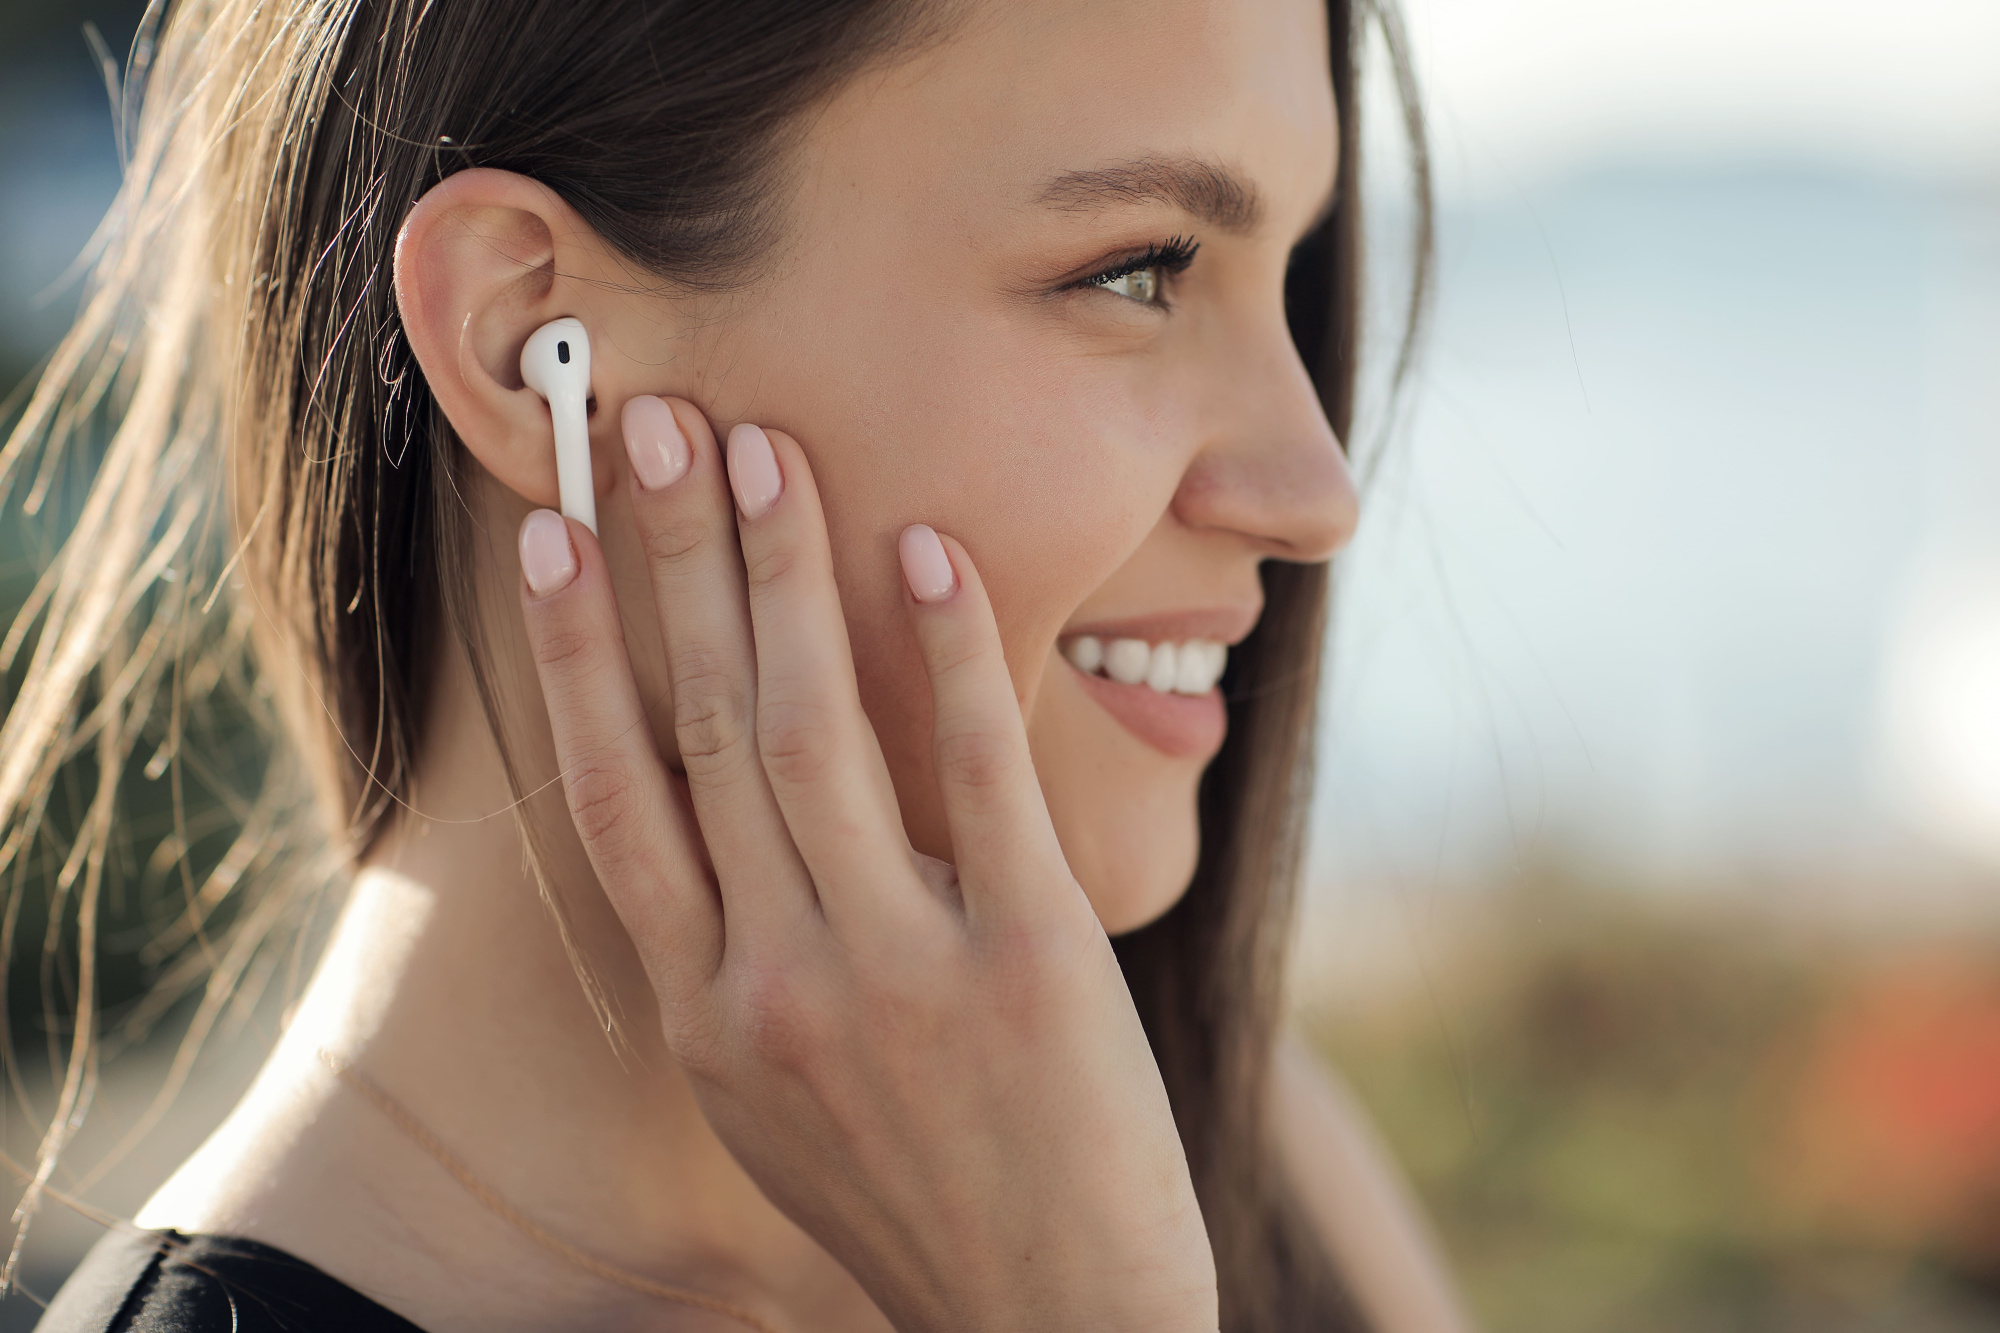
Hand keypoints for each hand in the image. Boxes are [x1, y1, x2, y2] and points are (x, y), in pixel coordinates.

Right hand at [515, 397, 1217, 1331]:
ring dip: (782, 578)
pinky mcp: (1026, 961)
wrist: (1053, 1321)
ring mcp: (897, 970)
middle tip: (648, 421)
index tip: (553, 534)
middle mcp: (775, 984)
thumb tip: (721, 834)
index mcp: (704, 1016)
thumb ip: (739, 969)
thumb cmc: (915, 1195)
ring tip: (764, 450)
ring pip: (811, 736)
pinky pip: (977, 779)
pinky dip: (949, 657)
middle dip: (670, 564)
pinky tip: (929, 552)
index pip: (612, 802)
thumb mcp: (782, 1100)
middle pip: (700, 734)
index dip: (578, 655)